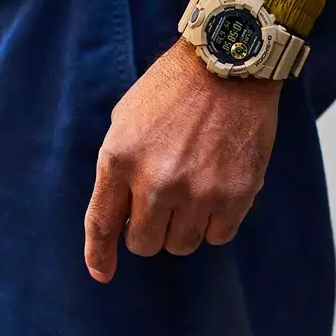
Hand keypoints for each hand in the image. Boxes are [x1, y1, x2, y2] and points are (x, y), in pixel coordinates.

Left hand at [84, 38, 281, 282]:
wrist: (227, 63)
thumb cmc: (173, 86)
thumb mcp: (126, 117)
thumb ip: (118, 166)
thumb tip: (120, 212)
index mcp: (120, 159)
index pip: (103, 225)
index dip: (100, 255)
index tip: (103, 272)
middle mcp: (156, 182)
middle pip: (145, 244)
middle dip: (149, 230)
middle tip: (162, 207)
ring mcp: (198, 191)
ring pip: (182, 244)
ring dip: (183, 227)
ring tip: (193, 193)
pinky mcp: (235, 194)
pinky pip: (219, 235)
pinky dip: (215, 222)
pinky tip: (217, 193)